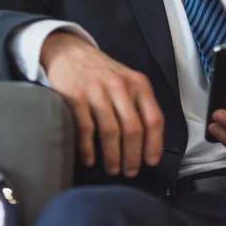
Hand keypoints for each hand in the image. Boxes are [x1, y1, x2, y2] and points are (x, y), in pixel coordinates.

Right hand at [40, 32, 164, 177]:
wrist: (71, 53)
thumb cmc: (103, 73)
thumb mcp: (128, 80)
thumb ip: (139, 104)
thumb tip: (150, 141)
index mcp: (138, 84)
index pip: (154, 118)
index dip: (154, 144)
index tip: (151, 161)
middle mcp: (120, 86)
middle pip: (133, 129)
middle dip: (133, 156)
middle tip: (129, 171)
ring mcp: (97, 91)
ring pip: (111, 131)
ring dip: (113, 156)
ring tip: (112, 168)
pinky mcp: (76, 96)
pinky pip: (86, 129)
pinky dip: (89, 149)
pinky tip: (90, 159)